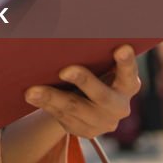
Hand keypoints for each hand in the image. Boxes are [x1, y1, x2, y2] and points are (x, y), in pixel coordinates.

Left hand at [24, 45, 140, 138]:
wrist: (93, 109)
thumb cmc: (97, 74)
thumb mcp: (104, 68)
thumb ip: (98, 57)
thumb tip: (74, 32)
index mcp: (128, 85)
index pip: (129, 73)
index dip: (127, 62)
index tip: (122, 47)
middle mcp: (118, 106)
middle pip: (101, 95)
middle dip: (83, 81)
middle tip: (65, 70)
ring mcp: (101, 122)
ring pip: (75, 108)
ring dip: (52, 97)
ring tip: (32, 90)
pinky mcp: (84, 131)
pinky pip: (62, 117)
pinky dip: (46, 105)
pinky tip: (32, 96)